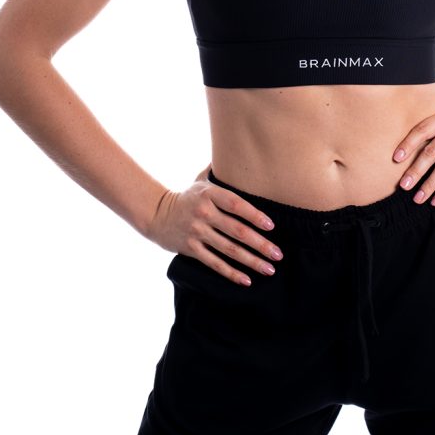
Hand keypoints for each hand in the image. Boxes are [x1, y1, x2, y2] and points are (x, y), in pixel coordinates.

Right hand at [145, 166, 283, 286]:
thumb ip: (220, 171)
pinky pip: (214, 263)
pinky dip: (231, 273)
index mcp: (209, 194)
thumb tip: (240, 154)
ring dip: (251, 261)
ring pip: (228, 249)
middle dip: (260, 244)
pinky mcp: (190, 249)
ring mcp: (196, 232)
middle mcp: (204, 213)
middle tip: (278, 254)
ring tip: (269, 269)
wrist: (156, 214)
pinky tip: (246, 280)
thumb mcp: (201, 181)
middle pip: (237, 230)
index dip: (255, 216)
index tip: (271, 226)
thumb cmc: (187, 197)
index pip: (237, 205)